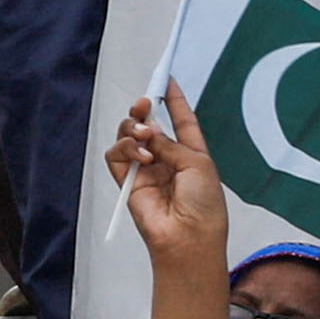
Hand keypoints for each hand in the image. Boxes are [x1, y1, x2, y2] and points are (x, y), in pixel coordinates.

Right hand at [106, 91, 230, 299]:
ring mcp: (146, 170)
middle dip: (143, 110)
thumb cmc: (204, 205)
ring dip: (133, 129)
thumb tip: (147, 131)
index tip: (168, 80)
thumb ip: (170, 143)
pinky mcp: (127, 182)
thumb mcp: (197, 164)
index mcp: (191, 154)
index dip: (175, 101)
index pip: (181, 121)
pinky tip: (141, 157)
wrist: (188, 238)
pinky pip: (116, 155)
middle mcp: (167, 159)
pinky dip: (125, 149)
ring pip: (128, 136)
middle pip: (148, 124)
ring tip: (143, 136)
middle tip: (144, 104)